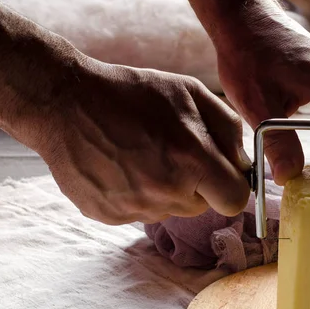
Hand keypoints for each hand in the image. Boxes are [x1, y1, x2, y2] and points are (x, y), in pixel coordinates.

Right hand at [31, 60, 250, 224]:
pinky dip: (138, 195)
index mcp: (192, 161)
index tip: (221, 172)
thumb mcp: (190, 92)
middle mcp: (166, 193)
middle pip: (203, 206)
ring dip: (168, 190)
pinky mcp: (110, 216)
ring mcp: (135, 209)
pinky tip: (122, 166)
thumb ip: (227, 129)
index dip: (231, 185)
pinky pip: (140, 213)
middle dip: (198, 184)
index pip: (235, 200)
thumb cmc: (133, 93)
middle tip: (174, 153)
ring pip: (171, 210)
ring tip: (144, 155)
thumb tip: (243, 162)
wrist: (66, 103)